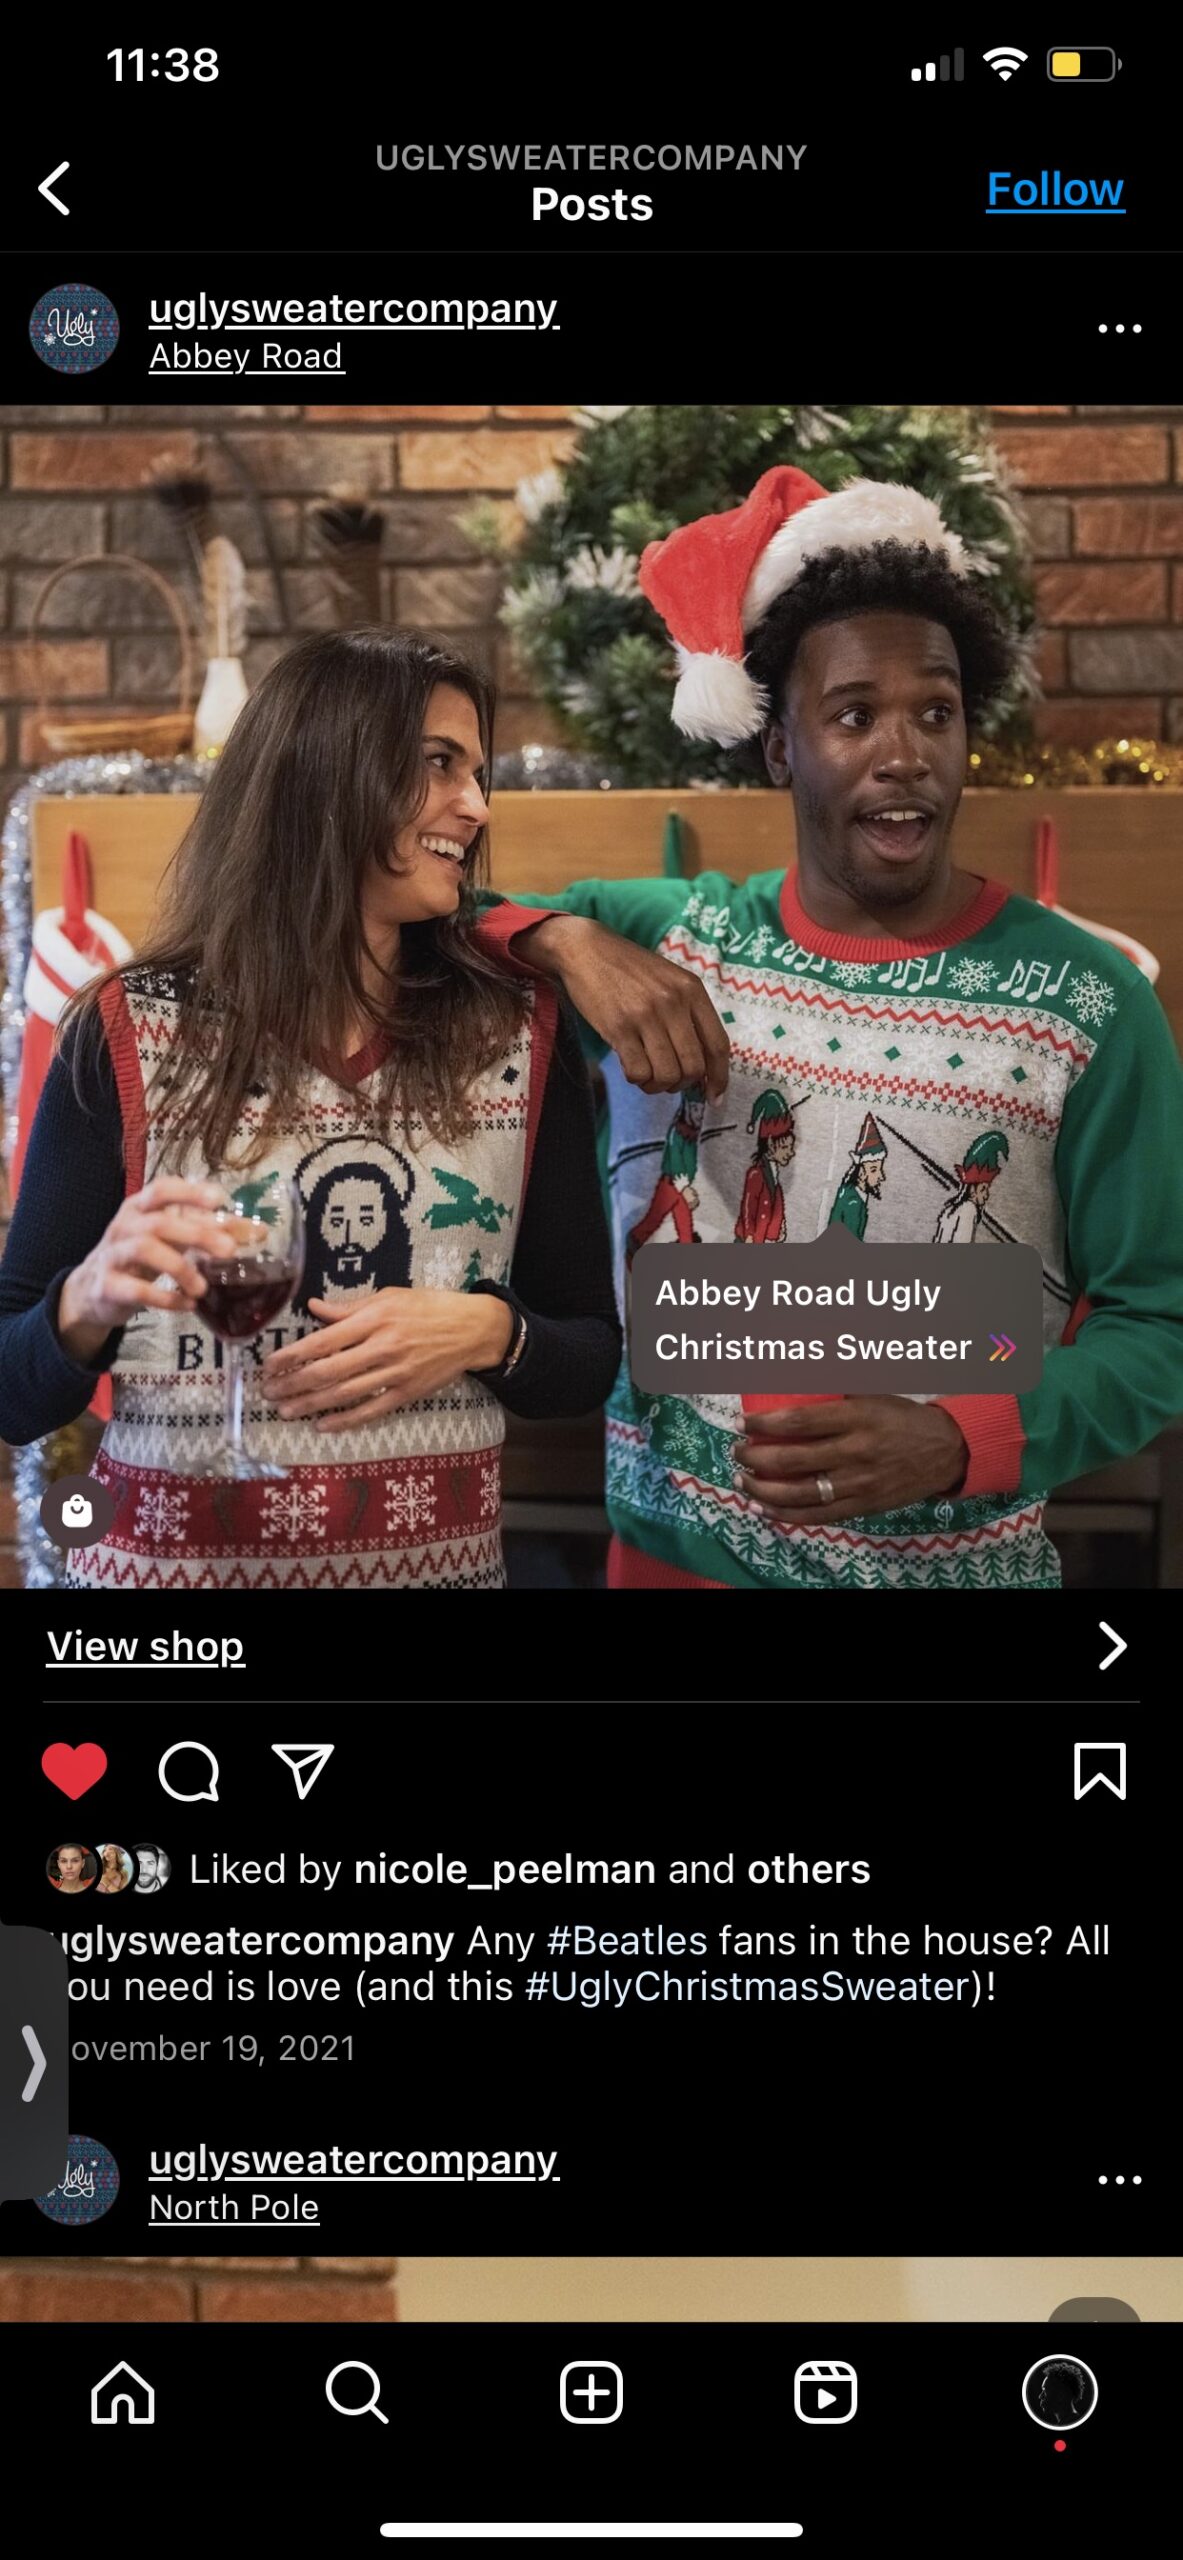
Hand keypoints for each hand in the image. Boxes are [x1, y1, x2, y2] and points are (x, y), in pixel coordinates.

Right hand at [57, 1177, 235, 1365]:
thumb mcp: (171, 1240)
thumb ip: (209, 1231)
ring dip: (180, 1268)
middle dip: (197, 1234)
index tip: (219, 1199)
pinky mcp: (106, 1285)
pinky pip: (135, 1289)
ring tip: (203, 1288)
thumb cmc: (140, 1258)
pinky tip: (187, 1304)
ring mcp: (112, 1255)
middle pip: (160, 1222)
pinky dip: (164, 1298)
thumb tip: (258, 1231)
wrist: (92, 1291)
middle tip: (229, 1251)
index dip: (189, 1192)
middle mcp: (124, 1226)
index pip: (162, 1189)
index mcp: (140, 1208)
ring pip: (144, 1250)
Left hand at [261, 1288, 514, 1429]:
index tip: (269, 1364)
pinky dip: (345, 1420)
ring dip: (311, 1404)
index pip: (322, 1341)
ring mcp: (394, 1373)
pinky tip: (323, 1425)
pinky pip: (370, 1410)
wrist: (472, 1329)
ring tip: (286, 1410)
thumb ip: (349, 1308)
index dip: (291, 1355)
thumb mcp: (389, 1296)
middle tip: (268, 1392)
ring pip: (344, 1394)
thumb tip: (314, 1308)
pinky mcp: (407, 1393)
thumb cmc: (428, 1307)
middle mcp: (382, 1347)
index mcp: (374, 1319)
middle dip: (293, 1384)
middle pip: (327, 1371)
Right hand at [518, 914, 729, 1102]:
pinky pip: (638, 1072)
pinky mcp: (619, 1027)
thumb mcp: (669, 979)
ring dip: (658, 1085)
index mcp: (692, 990)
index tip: (715, 1096)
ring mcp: (646, 1015)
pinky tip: (631, 1066)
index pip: (717, 1044)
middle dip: (683, 1084)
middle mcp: (673, 1002)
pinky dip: (637, 1079)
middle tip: (668, 1081)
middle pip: (693, 1066)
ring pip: (667, 1074)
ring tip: (647, 1075)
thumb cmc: (629, 968)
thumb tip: (702, 1063)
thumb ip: (688, 1013)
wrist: (585, 949)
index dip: (719, 1077)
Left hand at [735, 1398, 968, 1525]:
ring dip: (763, 1489)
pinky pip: (817, 1515)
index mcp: (857, 1418)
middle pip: (793, 1459)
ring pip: (799, 1493)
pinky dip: (786, 1515)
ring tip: (743, 1480)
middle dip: (756, 1457)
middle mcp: (856, 1452)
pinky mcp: (862, 1506)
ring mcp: (859, 1483)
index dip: (765, 1423)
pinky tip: (763, 1509)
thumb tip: (798, 1365)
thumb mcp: (873, 1393)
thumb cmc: (903, 1418)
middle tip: (737, 1451)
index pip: (800, 1421)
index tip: (742, 1422)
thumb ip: (837, 1384)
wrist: (945, 1451)